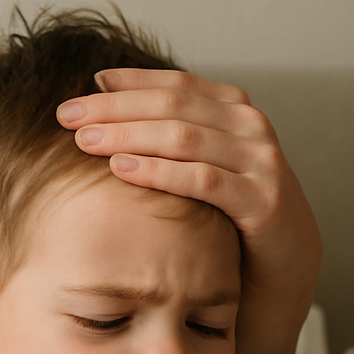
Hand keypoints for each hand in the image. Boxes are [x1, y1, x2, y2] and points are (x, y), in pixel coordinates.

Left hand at [57, 70, 321, 306]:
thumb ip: (171, 135)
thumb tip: (104, 96)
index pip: (174, 85)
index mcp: (234, 110)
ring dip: (129, 136)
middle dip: (115, 108)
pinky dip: (160, 172)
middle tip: (67, 116)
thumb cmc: (232, 217)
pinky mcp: (264, 201)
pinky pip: (203, 180)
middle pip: (173, 105)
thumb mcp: (202, 167)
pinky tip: (122, 171)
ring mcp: (261, 162)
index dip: (125, 85)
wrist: (286, 268)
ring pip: (184, 136)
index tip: (78, 94)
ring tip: (85, 142)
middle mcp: (251, 127)